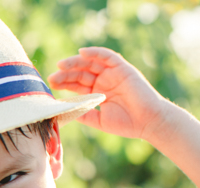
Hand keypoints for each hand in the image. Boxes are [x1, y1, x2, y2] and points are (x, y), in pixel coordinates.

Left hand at [47, 47, 168, 140]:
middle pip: (81, 73)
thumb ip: (81, 113)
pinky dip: (95, 53)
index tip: (51, 84)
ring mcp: (113, 74)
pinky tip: (81, 53)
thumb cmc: (125, 123)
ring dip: (75, 63)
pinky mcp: (123, 68)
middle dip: (66, 74)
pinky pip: (108, 56)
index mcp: (97, 93)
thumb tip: (62, 110)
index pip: (77, 85)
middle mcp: (104, 82)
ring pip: (91, 63)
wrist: (148, 122)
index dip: (64, 83)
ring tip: (61, 65)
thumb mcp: (97, 120)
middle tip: (53, 77)